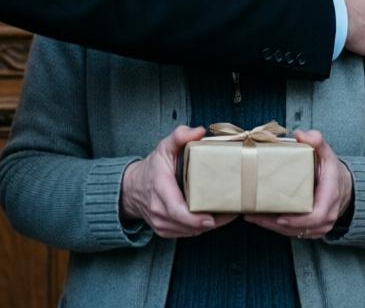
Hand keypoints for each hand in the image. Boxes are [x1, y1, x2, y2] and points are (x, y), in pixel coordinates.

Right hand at [120, 126, 235, 238]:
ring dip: (209, 225)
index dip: (196, 218)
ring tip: (227, 214)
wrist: (132, 188)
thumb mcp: (164, 148)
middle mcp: (158, 210)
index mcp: (160, 189)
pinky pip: (186, 234)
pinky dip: (200, 228)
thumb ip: (179, 137)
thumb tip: (199, 131)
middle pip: (188, 224)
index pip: (177, 210)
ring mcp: (160, 223)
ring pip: (189, 231)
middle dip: (212, 221)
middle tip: (232, 212)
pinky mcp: (164, 231)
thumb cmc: (152, 168)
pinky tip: (213, 218)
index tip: (213, 218)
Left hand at [245, 130, 352, 239]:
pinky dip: (277, 228)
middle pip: (300, 227)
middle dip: (275, 224)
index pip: (317, 215)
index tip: (280, 217)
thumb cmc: (332, 171)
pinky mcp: (313, 230)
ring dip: (272, 227)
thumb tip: (300, 134)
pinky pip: (295, 233)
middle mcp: (327, 216)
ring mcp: (321, 226)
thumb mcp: (327, 153)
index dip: (298, 220)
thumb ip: (316, 141)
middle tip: (253, 215)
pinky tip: (261, 220)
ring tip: (252, 217)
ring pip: (295, 232)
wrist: (343, 187)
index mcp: (330, 197)